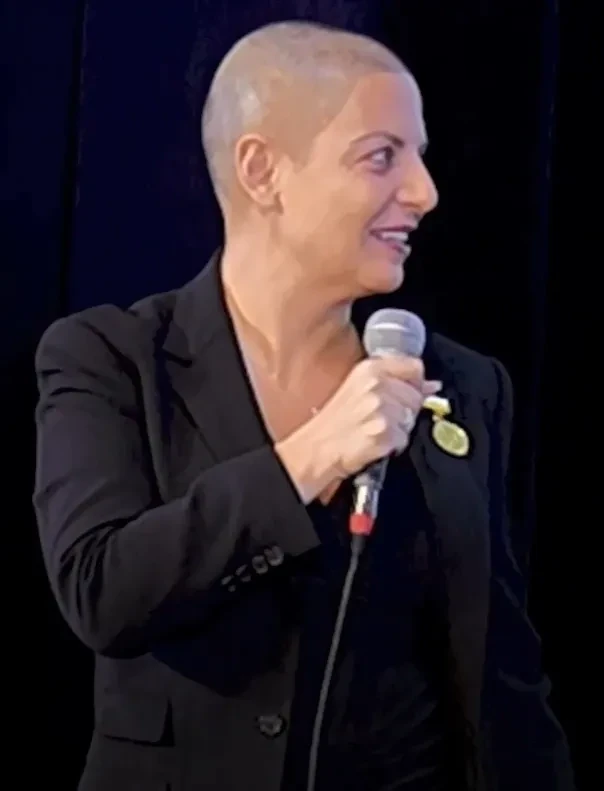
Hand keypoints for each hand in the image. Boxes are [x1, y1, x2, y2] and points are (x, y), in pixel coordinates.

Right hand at [275, 356, 440, 502]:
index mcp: (370, 369)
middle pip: (417, 396)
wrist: (316, 449)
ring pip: (412, 419)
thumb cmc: (335, 423)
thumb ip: (397, 382)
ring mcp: (381, 409)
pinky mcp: (384, 432)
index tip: (404, 395)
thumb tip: (431, 386)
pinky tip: (375, 443)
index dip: (415, 384)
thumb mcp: (360, 390)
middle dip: (406, 411)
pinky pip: (404, 439)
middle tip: (381, 419)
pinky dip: (393, 446)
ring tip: (375, 430)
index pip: (415, 367)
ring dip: (399, 430)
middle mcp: (377, 385)